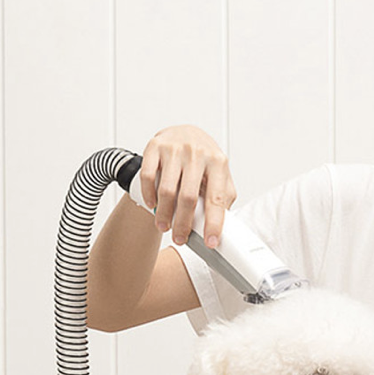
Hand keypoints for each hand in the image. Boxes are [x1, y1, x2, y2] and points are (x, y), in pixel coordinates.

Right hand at [139, 125, 236, 248]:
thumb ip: (224, 198)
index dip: (214, 224)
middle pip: (188, 198)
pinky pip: (149, 176)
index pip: (216, 199)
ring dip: (164, 214)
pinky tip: (152, 205)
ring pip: (167, 190)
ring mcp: (175, 149)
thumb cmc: (204, 160)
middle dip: (183, 224)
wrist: (185, 132)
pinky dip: (149, 195)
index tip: (210, 242)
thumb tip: (222, 227)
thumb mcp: (221, 175)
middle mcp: (197, 153)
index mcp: (218, 163)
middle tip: (180, 239)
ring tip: (164, 227)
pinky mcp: (156, 146)